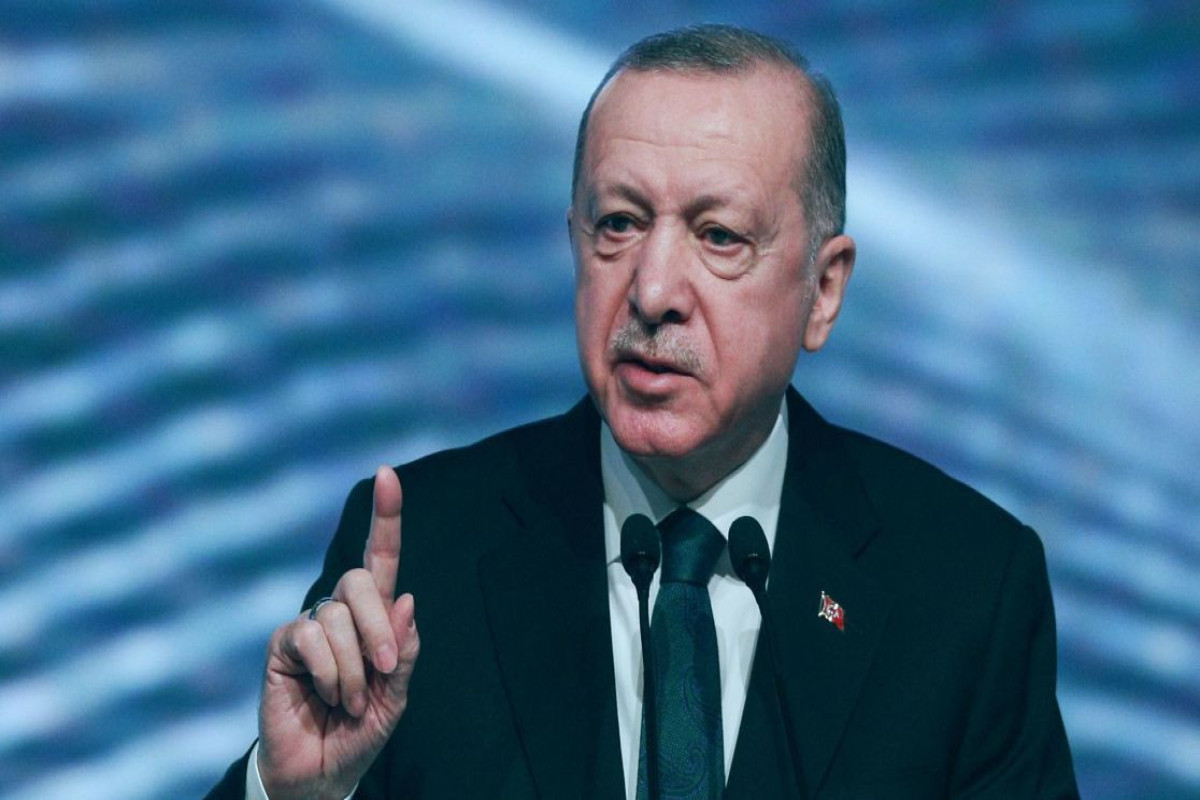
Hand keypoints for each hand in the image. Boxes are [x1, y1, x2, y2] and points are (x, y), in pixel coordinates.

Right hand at [256, 466, 419, 799]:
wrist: (323, 772)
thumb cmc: (362, 730)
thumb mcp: (398, 694)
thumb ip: (404, 651)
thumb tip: (406, 599)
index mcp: (374, 617)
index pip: (380, 558)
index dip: (386, 516)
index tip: (388, 474)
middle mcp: (340, 612)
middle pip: (362, 581)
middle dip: (380, 628)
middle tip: (384, 672)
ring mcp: (309, 626)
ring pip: (338, 616)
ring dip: (355, 668)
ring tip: (351, 701)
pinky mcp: (282, 645)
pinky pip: (311, 637)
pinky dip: (331, 672)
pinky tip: (327, 696)